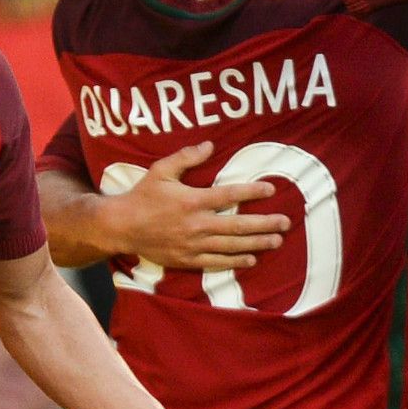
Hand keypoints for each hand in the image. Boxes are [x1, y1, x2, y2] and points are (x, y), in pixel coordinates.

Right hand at [102, 142, 289, 268]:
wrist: (121, 227)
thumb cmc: (142, 196)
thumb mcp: (161, 171)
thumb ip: (186, 157)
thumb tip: (210, 145)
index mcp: (193, 201)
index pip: (229, 195)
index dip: (252, 192)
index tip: (271, 190)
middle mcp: (197, 225)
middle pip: (238, 225)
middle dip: (265, 224)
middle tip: (285, 222)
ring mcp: (193, 245)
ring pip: (232, 246)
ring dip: (256, 243)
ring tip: (276, 241)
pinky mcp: (187, 260)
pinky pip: (216, 263)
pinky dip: (235, 261)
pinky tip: (251, 259)